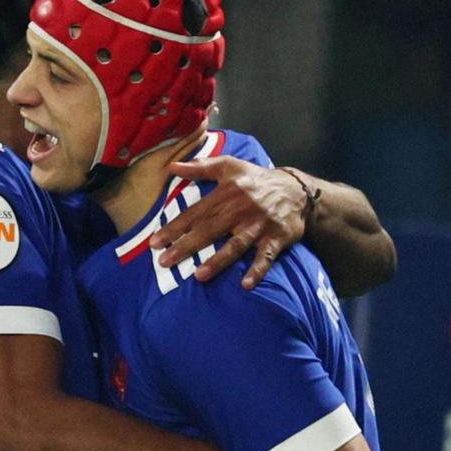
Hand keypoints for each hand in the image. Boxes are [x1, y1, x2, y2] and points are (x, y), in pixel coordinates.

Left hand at [150, 156, 308, 288]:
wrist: (296, 189)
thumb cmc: (255, 178)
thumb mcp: (229, 165)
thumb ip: (199, 167)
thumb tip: (171, 167)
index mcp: (226, 193)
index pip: (195, 213)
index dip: (174, 227)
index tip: (155, 242)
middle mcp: (240, 210)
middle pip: (209, 230)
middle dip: (186, 247)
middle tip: (165, 262)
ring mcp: (258, 225)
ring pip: (235, 245)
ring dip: (218, 261)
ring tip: (199, 276)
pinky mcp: (276, 238)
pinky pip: (265, 257)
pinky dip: (257, 270)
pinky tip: (245, 284)